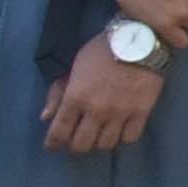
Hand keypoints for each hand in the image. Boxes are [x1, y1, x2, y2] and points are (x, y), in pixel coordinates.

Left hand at [44, 48, 167, 153]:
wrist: (140, 41)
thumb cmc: (102, 51)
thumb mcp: (74, 67)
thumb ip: (58, 93)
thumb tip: (46, 117)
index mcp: (75, 97)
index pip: (59, 133)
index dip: (53, 144)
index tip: (53, 146)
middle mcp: (96, 110)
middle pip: (81, 145)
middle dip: (75, 146)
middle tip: (77, 139)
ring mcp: (120, 113)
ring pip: (105, 145)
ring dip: (99, 142)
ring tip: (98, 135)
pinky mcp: (141, 113)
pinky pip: (129, 138)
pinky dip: (122, 137)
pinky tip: (119, 129)